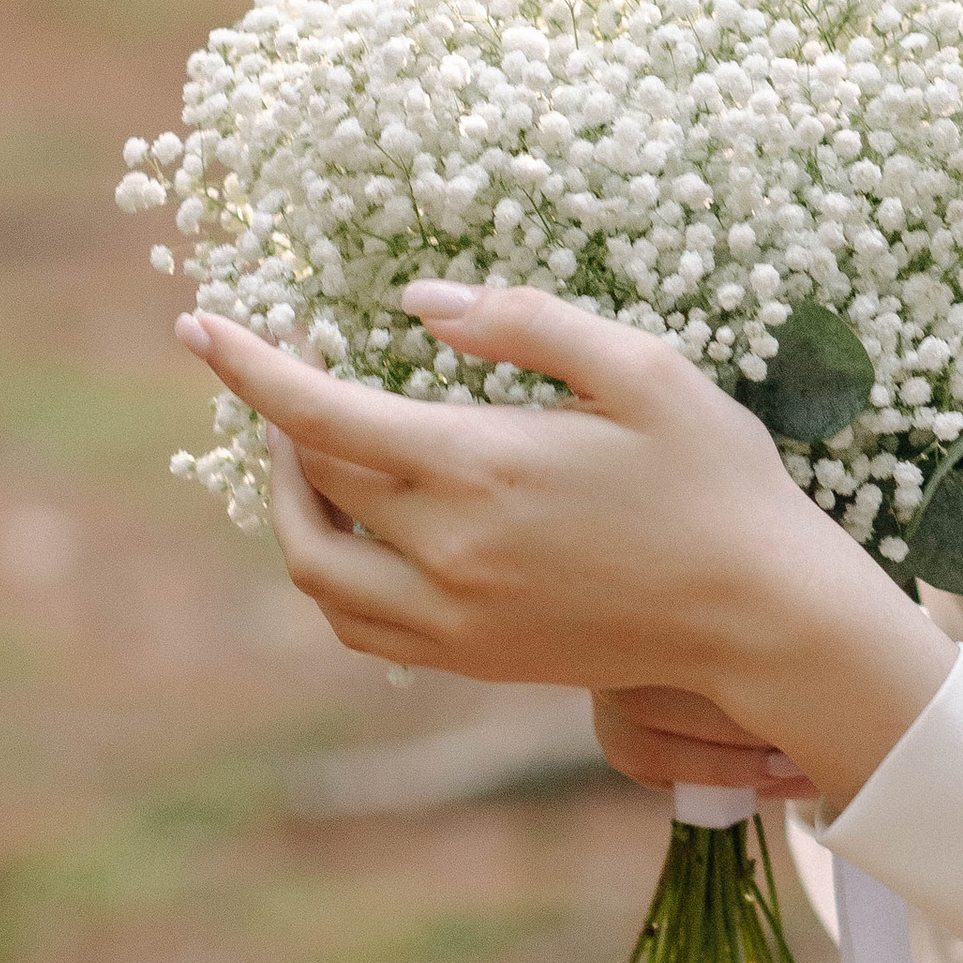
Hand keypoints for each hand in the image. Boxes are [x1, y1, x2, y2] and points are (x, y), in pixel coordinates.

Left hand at [176, 281, 951, 800]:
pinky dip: (330, 570)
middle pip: (312, 480)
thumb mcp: (642, 368)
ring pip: (316, 565)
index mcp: (481, 468)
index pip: (320, 413)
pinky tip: (358, 526)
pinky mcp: (474, 658)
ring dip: (293, 500)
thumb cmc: (715, 479)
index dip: (250, 365)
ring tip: (314, 446)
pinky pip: (357, 622)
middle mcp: (449, 554)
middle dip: (281, 415)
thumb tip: (420, 304)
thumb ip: (525, 324)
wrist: (763, 615)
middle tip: (303, 362)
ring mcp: (456, 619)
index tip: (199, 324)